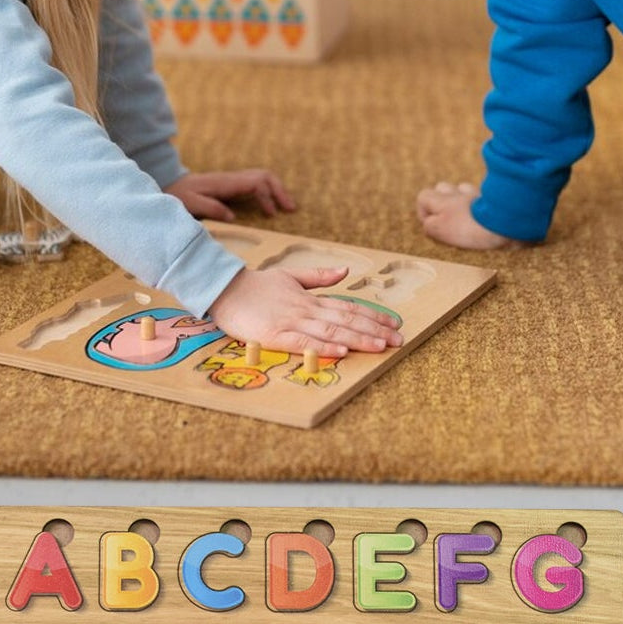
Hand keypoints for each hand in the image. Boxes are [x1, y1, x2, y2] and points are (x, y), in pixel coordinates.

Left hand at [166, 169, 295, 222]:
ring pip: (263, 177)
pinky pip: (256, 183)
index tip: (271, 214)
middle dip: (280, 191)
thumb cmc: (178, 195)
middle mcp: (232, 179)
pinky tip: (272, 204)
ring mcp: (233, 180)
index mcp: (225, 183)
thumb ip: (210, 208)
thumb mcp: (190, 203)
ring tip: (288, 207)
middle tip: (291, 208)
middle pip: (265, 176)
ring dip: (277, 190)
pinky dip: (268, 191)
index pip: (255, 183)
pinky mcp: (232, 185)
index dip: (267, 197)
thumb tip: (232, 217)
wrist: (170, 184)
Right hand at [208, 266, 404, 357]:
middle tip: (398, 340)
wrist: (224, 289)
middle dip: (374, 330)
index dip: (373, 316)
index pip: (348, 307)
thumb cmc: (256, 285)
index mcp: (310, 298)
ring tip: (379, 346)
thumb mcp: (290, 275)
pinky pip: (303, 343)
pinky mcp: (275, 336)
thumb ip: (318, 276)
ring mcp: (291, 323)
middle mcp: (305, 310)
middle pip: (346, 320)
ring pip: (331, 332)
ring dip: (357, 339)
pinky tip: (341, 351)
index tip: (394, 324)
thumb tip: (345, 272)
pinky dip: (324, 347)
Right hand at [416, 182, 516, 249]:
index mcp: (442, 200)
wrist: (503, 222)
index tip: (431, 226)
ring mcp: (476, 194)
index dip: (424, 212)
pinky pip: (481, 196)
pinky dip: (479, 203)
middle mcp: (457, 193)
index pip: (423, 197)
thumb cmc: (470, 228)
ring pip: (462, 189)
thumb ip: (430, 225)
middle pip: (442, 188)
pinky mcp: (493, 198)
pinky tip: (484, 216)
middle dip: (441, 201)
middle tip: (448, 219)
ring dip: (461, 199)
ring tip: (466, 217)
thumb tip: (428, 222)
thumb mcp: (441, 230)